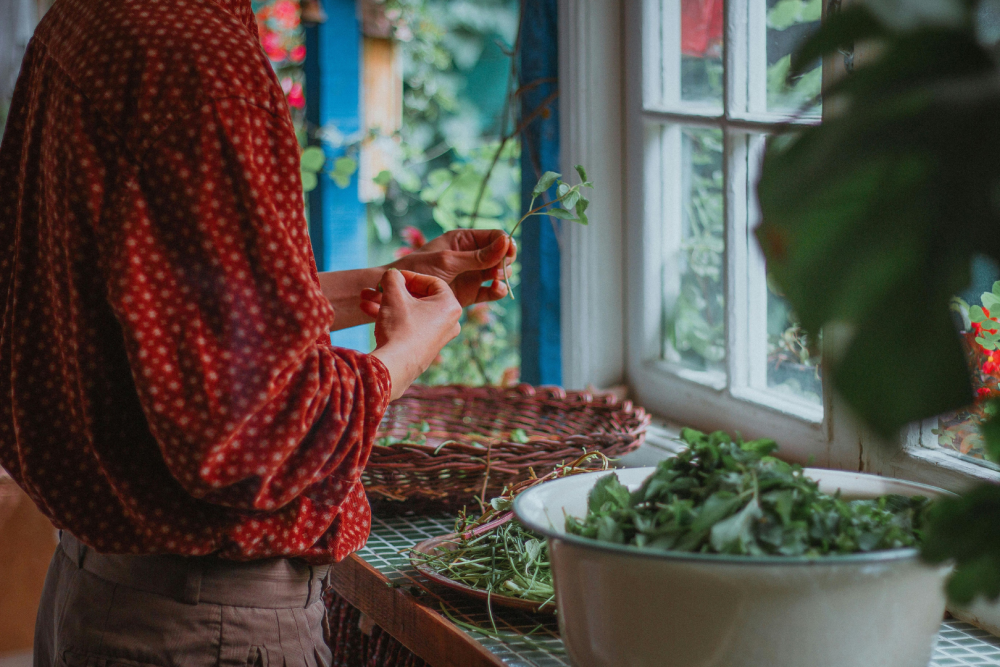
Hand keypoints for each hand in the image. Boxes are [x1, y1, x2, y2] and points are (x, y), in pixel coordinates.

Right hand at [365, 269, 461, 399]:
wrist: (394, 366)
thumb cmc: (399, 327)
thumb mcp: (394, 295)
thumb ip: (393, 277)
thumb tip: (393, 274)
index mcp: (450, 305)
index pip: (431, 282)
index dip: (409, 276)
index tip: (393, 276)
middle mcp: (449, 322)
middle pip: (418, 298)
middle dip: (392, 292)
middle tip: (375, 288)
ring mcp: (438, 337)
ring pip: (410, 312)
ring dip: (386, 304)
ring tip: (364, 300)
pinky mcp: (425, 348)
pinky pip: (409, 326)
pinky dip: (392, 318)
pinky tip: (368, 312)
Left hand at [391, 229, 516, 305]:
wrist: (400, 293)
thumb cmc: (418, 270)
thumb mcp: (448, 261)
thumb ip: (477, 256)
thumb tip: (506, 242)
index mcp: (464, 240)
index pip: (494, 236)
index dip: (505, 243)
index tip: (509, 252)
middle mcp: (471, 256)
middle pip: (501, 255)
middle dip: (505, 261)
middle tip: (498, 270)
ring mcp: (472, 275)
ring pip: (499, 272)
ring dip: (503, 275)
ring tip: (495, 280)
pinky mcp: (471, 293)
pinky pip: (492, 291)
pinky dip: (498, 291)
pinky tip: (497, 290)